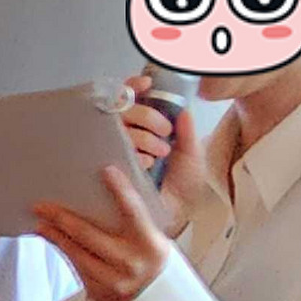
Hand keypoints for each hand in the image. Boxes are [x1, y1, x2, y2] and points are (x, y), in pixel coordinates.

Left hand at [34, 165, 170, 300]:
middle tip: (41, 205)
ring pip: (77, 253)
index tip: (106, 171)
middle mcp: (131, 263)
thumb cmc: (148, 256)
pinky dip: (63, 250)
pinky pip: (76, 268)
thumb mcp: (150, 237)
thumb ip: (132, 218)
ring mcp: (114, 281)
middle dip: (62, 218)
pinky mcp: (100, 294)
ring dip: (55, 236)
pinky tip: (51, 238)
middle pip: (89, 234)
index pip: (133, 211)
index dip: (121, 190)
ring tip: (40, 222)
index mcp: (150, 244)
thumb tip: (100, 189)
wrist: (156, 299)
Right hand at [119, 75, 206, 238]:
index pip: (131, 97)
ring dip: (141, 136)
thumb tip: (184, 111)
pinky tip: (145, 164)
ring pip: (118, 128)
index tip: (147, 84)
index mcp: (145, 128)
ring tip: (158, 153)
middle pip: (124, 108)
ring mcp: (116, 152)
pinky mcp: (108, 170)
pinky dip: (132, 153)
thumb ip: (188, 133)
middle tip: (164, 132)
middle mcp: (126, 136)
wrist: (174, 216)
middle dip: (146, 115)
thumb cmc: (180, 187)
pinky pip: (111, 151)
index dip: (134, 85)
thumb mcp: (192, 156)